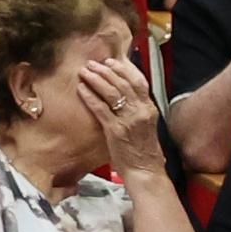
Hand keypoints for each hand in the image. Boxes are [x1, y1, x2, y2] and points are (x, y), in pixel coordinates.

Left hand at [76, 49, 168, 175]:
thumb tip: (123, 95)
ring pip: (111, 92)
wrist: (145, 170)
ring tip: (84, 72)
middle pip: (123, 83)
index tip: (111, 61)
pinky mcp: (115, 130)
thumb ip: (137, 109)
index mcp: (149, 108)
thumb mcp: (145, 125)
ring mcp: (128, 119)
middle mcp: (141, 110)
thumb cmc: (142, 150)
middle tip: (92, 63)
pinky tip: (81, 89)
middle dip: (106, 70)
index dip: (124, 69)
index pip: (139, 81)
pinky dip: (90, 96)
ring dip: (96, 79)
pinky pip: (100, 108)